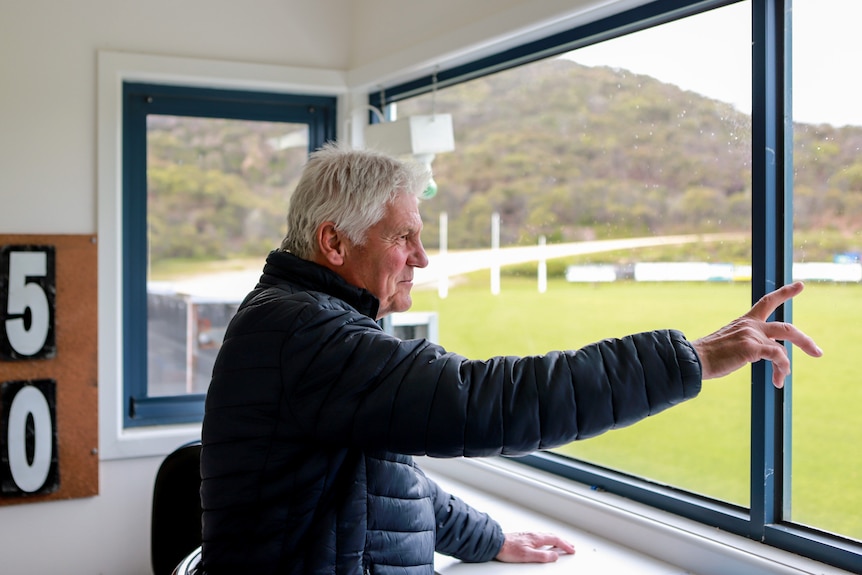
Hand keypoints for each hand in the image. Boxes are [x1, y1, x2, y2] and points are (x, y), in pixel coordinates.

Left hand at [495, 531, 574, 562]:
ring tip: (561, 544)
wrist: (496, 543)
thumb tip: (555, 556)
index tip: (572, 549)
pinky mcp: (525, 537)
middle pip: (553, 536)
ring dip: (556, 540)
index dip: (565, 545)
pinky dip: (548, 539)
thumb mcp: (528, 555)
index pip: (555, 540)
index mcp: (537, 538)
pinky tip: (546, 542)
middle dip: (563, 541)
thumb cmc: (509, 549)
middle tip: (571, 546)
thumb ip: (542, 556)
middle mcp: (534, 534)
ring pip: (547, 536)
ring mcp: (529, 535)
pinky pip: (541, 537)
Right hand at [692, 281, 822, 387]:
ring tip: (783, 378)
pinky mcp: (751, 347)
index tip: (800, 286)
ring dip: (787, 365)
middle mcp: (750, 325)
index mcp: (744, 321)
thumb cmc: (708, 356)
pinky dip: (781, 368)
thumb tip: (760, 355)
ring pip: (784, 344)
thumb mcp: (729, 344)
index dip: (785, 293)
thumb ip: (746, 344)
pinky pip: (777, 356)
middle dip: (805, 340)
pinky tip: (777, 381)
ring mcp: (751, 335)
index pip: (767, 302)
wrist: (694, 359)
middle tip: (817, 352)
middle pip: (786, 327)